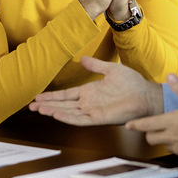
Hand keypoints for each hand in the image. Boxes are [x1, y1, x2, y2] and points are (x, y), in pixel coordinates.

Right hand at [29, 56, 162, 124]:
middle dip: (46, 105)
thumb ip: (95, 65)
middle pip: (62, 105)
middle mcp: (88, 103)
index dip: (52, 96)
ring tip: (38, 109)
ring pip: (67, 113)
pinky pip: (80, 119)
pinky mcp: (99, 118)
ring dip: (53, 111)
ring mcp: (93, 111)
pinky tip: (56, 115)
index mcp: (89, 92)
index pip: (66, 95)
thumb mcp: (111, 69)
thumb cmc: (133, 84)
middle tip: (31, 105)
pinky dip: (67, 118)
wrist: (147, 95)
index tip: (38, 96)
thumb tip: (82, 58)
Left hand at [125, 74, 177, 161]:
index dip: (135, 125)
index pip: (146, 124)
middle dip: (150, 133)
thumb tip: (171, 76)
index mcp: (171, 122)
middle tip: (157, 126)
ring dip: (165, 139)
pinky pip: (176, 151)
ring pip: (163, 145)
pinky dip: (177, 146)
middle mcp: (171, 136)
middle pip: (150, 138)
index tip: (128, 125)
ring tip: (177, 131)